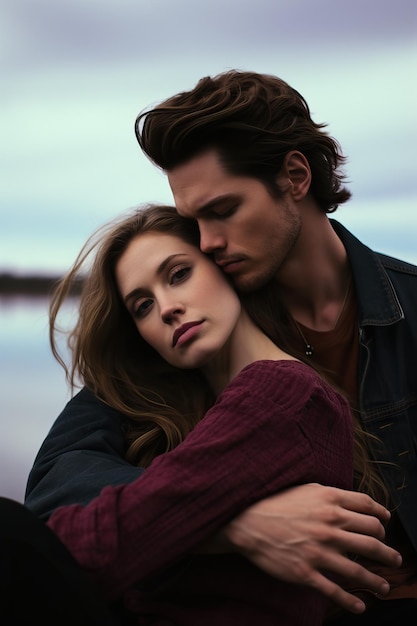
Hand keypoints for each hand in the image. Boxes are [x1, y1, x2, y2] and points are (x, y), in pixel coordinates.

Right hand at [224, 483, 401, 613]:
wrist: (248, 522)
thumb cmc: (278, 503)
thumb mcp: (308, 489)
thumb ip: (333, 496)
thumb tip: (357, 504)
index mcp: (330, 502)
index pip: (368, 510)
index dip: (382, 518)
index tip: (386, 525)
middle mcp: (329, 525)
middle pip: (371, 540)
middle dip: (388, 552)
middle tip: (394, 559)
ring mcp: (319, 551)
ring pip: (358, 570)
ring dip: (376, 581)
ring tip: (384, 586)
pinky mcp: (306, 572)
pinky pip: (335, 591)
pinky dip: (351, 601)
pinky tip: (361, 606)